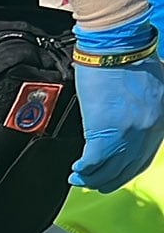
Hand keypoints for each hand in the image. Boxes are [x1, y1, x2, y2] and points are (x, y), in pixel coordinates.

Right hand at [70, 55, 163, 191]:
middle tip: (93, 183)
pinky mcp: (106, 133)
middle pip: (129, 168)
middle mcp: (149, 130)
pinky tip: (76, 170)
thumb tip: (133, 121)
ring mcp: (129, 133)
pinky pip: (94, 162)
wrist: (116, 49)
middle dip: (110, 180)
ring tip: (79, 177)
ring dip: (92, 178)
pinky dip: (84, 170)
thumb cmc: (130, 59)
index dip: (126, 171)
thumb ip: (148, 107)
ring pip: (111, 169)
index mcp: (162, 119)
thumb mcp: (153, 86)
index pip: (145, 156)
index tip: (112, 174)